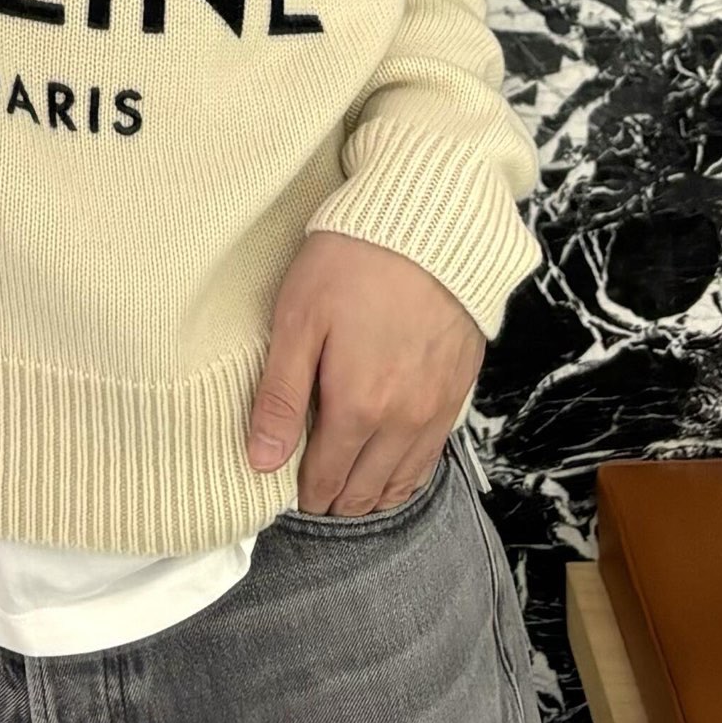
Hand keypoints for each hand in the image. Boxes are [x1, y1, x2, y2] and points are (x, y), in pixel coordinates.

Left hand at [246, 232, 484, 514]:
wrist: (428, 222)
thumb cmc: (352, 262)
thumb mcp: (297, 322)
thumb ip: (281, 397)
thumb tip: (263, 462)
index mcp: (358, 405)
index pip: (326, 478)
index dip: (304, 493)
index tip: (289, 493)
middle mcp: (403, 418)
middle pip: (365, 490)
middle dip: (336, 500)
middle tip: (314, 496)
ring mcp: (437, 407)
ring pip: (402, 480)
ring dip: (372, 494)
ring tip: (348, 492)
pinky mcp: (459, 388)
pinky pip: (433, 455)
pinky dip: (408, 472)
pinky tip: (391, 470)